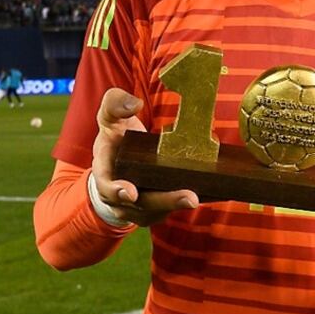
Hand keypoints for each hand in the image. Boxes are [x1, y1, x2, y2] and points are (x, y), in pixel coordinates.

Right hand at [90, 87, 198, 226]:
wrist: (117, 161)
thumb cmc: (115, 138)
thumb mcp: (110, 118)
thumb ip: (115, 105)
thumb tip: (134, 103)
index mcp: (106, 173)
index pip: (107, 187)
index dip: (117, 191)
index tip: (131, 192)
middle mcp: (120, 197)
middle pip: (143, 203)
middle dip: (166, 200)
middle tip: (190, 197)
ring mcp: (139, 206)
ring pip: (158, 210)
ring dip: (178, 204)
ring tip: (199, 197)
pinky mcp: (157, 208)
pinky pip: (171, 209)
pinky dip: (187, 203)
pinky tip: (208, 194)